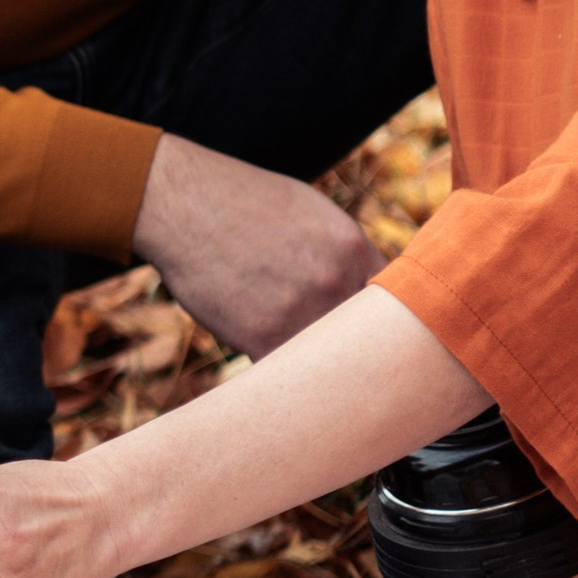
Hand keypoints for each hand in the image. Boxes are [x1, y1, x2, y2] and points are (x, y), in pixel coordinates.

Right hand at [132, 132, 376, 356]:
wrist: (183, 205)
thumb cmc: (242, 204)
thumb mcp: (311, 212)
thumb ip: (345, 254)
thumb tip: (369, 290)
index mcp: (353, 248)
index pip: (395, 303)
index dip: (384, 323)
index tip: (374, 337)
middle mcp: (335, 281)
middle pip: (366, 338)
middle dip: (355, 350)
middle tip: (343, 359)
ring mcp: (300, 312)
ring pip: (328, 360)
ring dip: (318, 366)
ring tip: (302, 361)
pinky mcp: (262, 338)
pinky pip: (287, 372)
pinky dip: (282, 374)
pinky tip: (272, 362)